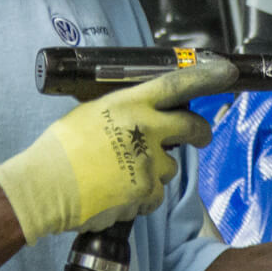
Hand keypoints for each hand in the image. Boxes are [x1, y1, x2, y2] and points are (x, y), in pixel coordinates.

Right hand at [0, 57, 236, 243]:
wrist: (46, 185)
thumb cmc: (59, 150)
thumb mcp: (88, 113)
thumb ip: (119, 112)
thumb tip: (134, 115)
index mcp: (128, 103)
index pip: (177, 84)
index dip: (206, 77)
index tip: (226, 73)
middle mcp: (145, 128)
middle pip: (192, 126)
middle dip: (200, 132)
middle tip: (199, 135)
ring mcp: (150, 161)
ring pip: (170, 166)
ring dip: (154, 171)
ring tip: (121, 174)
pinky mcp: (147, 192)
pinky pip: (155, 195)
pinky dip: (141, 197)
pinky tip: (117, 192)